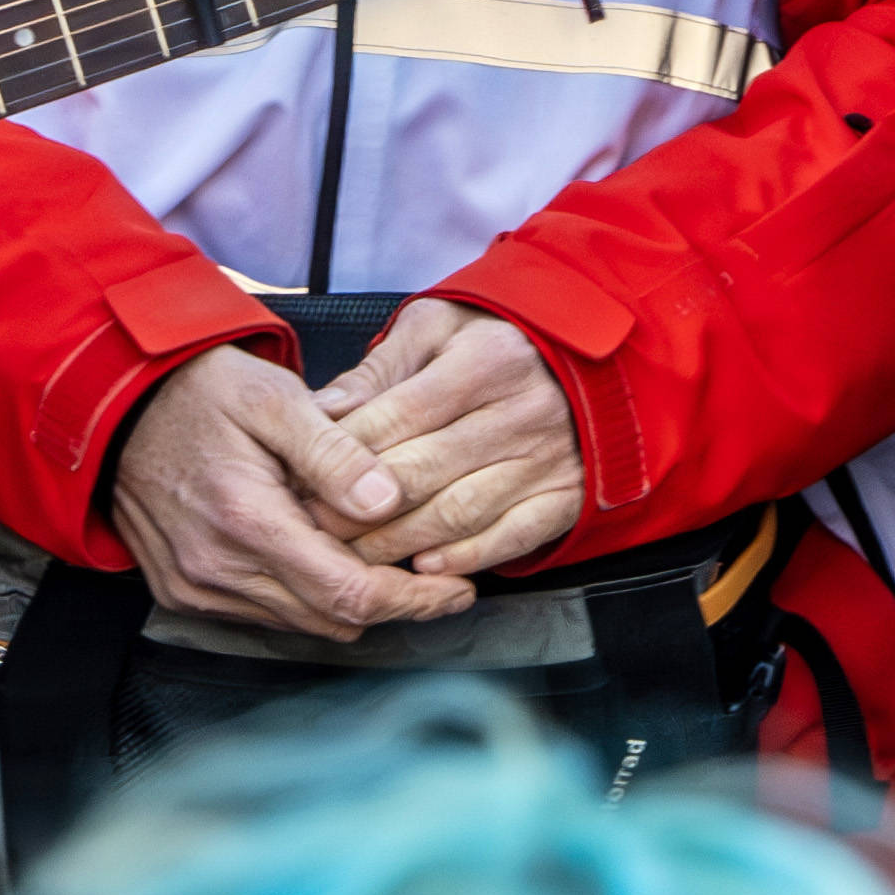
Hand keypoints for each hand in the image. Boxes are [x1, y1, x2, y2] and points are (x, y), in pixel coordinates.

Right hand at [101, 349, 474, 642]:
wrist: (117, 408)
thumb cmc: (198, 392)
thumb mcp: (273, 398)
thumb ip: (333, 452)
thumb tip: (389, 500)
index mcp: (246, 520)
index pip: (348, 592)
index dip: (413, 599)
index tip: (458, 589)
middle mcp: (217, 570)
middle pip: (331, 620)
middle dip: (394, 606)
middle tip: (442, 581)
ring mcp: (196, 589)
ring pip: (301, 625)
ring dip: (350, 604)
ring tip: (394, 567)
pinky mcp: (184, 594)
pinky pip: (264, 617)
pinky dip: (306, 599)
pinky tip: (331, 561)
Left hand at [324, 299, 592, 576]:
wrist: (591, 359)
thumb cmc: (495, 339)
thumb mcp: (437, 327)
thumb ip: (379, 368)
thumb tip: (322, 409)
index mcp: (487, 360)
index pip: (399, 416)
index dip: (345, 453)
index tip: (303, 478)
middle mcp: (523, 411)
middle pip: (423, 472)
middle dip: (357, 508)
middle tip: (313, 528)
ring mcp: (550, 459)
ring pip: (459, 513)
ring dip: (399, 542)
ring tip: (353, 554)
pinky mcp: (568, 495)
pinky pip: (513, 537)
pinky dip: (466, 558)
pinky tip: (424, 567)